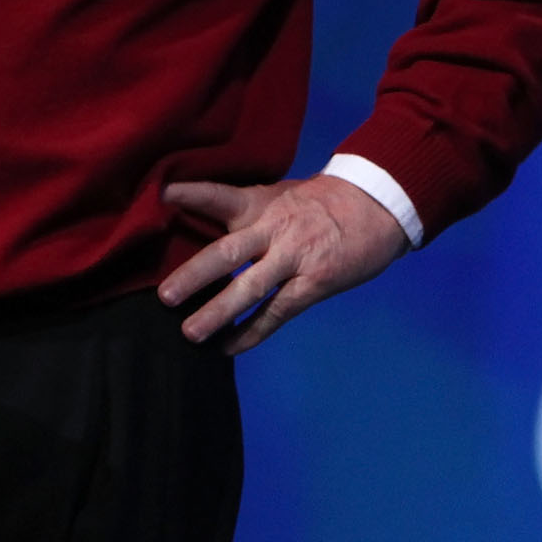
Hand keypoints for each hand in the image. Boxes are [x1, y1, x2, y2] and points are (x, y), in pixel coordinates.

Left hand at [157, 174, 408, 353]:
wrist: (378, 206)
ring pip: (251, 288)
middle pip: (229, 252)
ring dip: (219, 312)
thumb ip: (248, 209)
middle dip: (196, 275)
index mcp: (263, 203)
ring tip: (191, 333)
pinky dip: (252, 331)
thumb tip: (204, 221)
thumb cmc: (325, 202)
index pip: (222, 196)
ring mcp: (295, 258)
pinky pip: (277, 312)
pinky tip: (229, 347)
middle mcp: (275, 230)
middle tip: (165, 296)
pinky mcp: (313, 283)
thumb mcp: (283, 194)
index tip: (164, 195)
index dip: (193, 194)